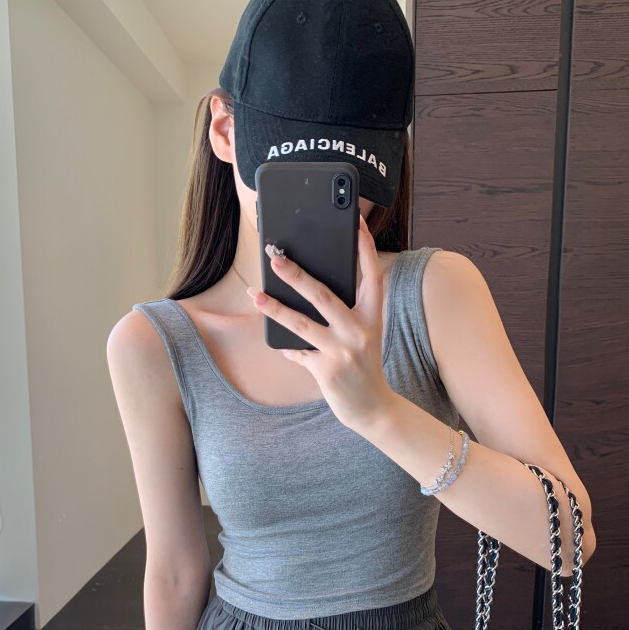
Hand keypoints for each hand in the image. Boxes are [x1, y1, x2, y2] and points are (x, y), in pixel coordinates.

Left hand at [247, 214, 394, 431]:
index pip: (371, 273)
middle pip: (325, 295)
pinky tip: (279, 343)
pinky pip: (298, 352)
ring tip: (255, 295)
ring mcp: (343, 352)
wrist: (373, 408)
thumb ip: (344, 313)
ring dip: (275, 308)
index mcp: (373, 315)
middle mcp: (360, 331)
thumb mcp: (362, 334)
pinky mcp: (326, 371)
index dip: (364, 246)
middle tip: (276, 258)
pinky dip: (287, 347)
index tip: (353, 220)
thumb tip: (305, 288)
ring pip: (302, 324)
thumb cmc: (363, 363)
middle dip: (297, 275)